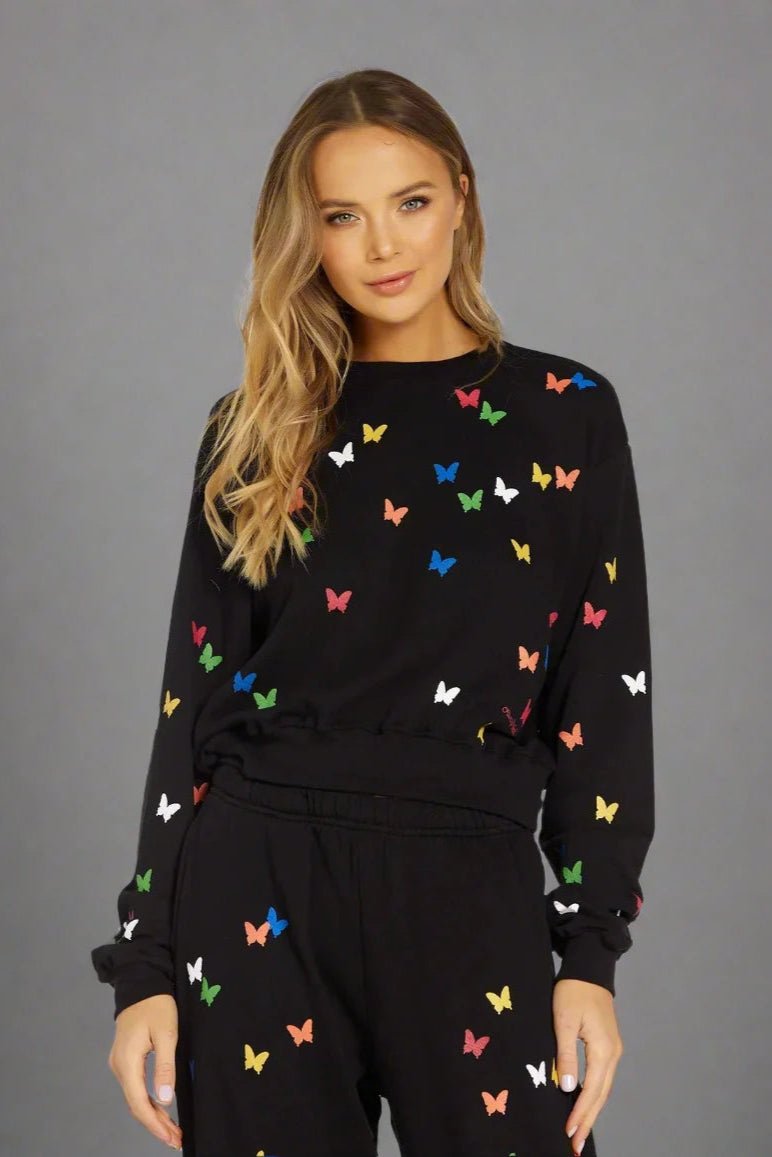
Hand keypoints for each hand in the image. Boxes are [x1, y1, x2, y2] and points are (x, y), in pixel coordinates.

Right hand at [107, 993, 182, 1149]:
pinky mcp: (125, 1059)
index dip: (155, 1124)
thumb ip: (165, 1067)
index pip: (139, 1103)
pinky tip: (160, 1108)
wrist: (142, 983)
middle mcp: (119, 1066)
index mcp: (127, 1062)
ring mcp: (120, 1063)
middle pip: (135, 1104)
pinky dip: (148, 1101)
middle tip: (176, 1139)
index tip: (171, 1138)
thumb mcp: (167, 1034)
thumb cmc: (157, 1005)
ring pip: (135, 1097)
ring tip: (171, 1129)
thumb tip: (164, 1099)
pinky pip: (135, 1087)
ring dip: (152, 1115)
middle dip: (155, 1124)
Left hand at [553, 978, 623, 1154]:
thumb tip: (567, 1088)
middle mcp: (613, 1054)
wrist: (589, 969)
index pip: (591, 1090)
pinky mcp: (609, 1045)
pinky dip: (594, 1095)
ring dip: (592, 1110)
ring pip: (604, 1088)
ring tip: (579, 1130)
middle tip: (574, 1144)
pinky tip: (585, 1103)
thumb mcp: (563, 1021)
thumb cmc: (573, 992)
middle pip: (601, 1095)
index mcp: (603, 1050)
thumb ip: (565, 1055)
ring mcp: (614, 1050)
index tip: (569, 1133)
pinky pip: (603, 1077)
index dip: (580, 1113)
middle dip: (588, 1120)